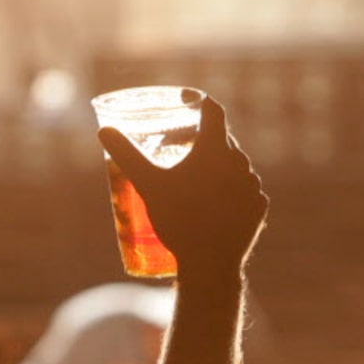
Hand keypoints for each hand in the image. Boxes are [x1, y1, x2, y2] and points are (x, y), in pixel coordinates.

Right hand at [98, 97, 267, 277]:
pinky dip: (232, 189)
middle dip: (203, 139)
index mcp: (215, 148)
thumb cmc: (178, 219)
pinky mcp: (259, 207)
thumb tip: (103, 131)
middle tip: (182, 147)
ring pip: (235, 166)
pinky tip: (218, 199)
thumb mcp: (148, 184)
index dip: (198, 100)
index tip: (185, 100)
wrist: (210, 264)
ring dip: (219, 165)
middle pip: (222, 139)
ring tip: (198, 177)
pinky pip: (245, 190)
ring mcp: (253, 186)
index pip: (212, 110)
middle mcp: (240, 162)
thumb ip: (127, 155)